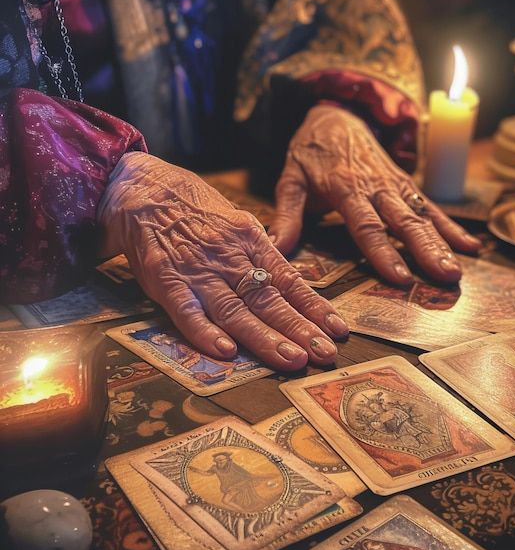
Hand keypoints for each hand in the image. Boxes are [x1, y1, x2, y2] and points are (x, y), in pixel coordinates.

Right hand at [97, 153, 347, 370]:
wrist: (143, 190)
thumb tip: (288, 282)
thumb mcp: (238, 223)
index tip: (337, 329)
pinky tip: (226, 351)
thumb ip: (260, 255)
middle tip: (325, 353)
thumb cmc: (195, 209)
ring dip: (264, 337)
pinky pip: (187, 311)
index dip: (314, 307)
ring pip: (236, 310)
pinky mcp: (167, 281)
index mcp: (251, 241)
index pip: (289, 280)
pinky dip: (205, 332)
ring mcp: (199, 271)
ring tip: (292, 360)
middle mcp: (230, 258)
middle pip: (268, 299)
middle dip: (299, 329)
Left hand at [269, 105, 480, 284]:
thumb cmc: (309, 153)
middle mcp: (375, 186)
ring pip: (421, 215)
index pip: (366, 224)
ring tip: (458, 269)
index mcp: (345, 187)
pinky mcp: (405, 183)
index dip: (384, 251)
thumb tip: (275, 248)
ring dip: (442, 242)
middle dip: (426, 250)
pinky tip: (471, 247)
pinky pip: (430, 205)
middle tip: (445, 277)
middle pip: (403, 221)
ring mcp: (394, 183)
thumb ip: (286, 215)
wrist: (334, 116)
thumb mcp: (290, 180)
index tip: (400, 277)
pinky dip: (451, 226)